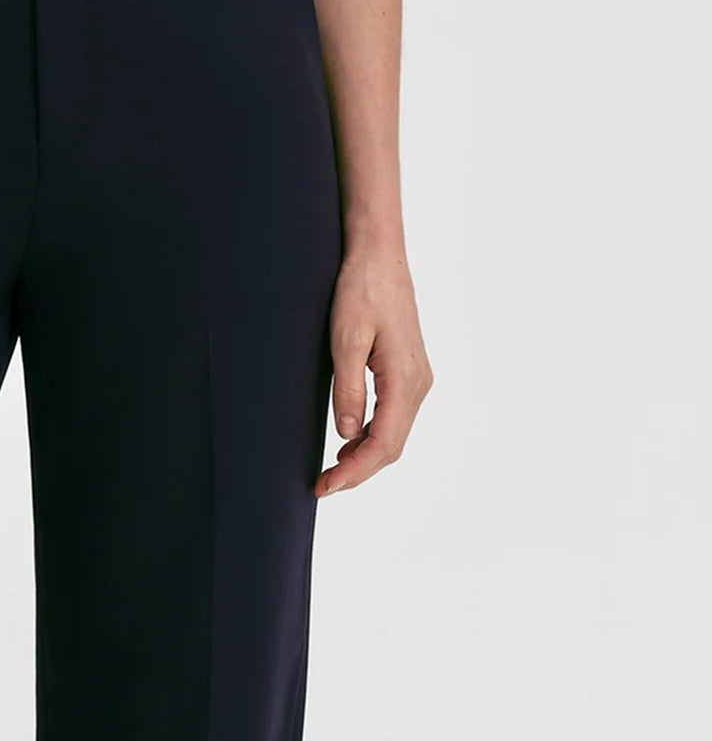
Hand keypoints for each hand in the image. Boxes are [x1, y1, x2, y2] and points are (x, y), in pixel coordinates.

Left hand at [316, 241, 432, 496]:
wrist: (379, 255)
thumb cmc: (361, 289)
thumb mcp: (346, 338)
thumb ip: (349, 389)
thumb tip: (347, 435)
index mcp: (405, 379)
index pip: (383, 443)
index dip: (354, 471)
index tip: (325, 485)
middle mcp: (418, 384)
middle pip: (392, 445)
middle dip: (359, 470)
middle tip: (322, 485)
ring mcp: (417, 377)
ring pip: (394, 432)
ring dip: (366, 455)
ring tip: (332, 469)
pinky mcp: (408, 370)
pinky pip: (394, 414)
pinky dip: (373, 434)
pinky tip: (350, 439)